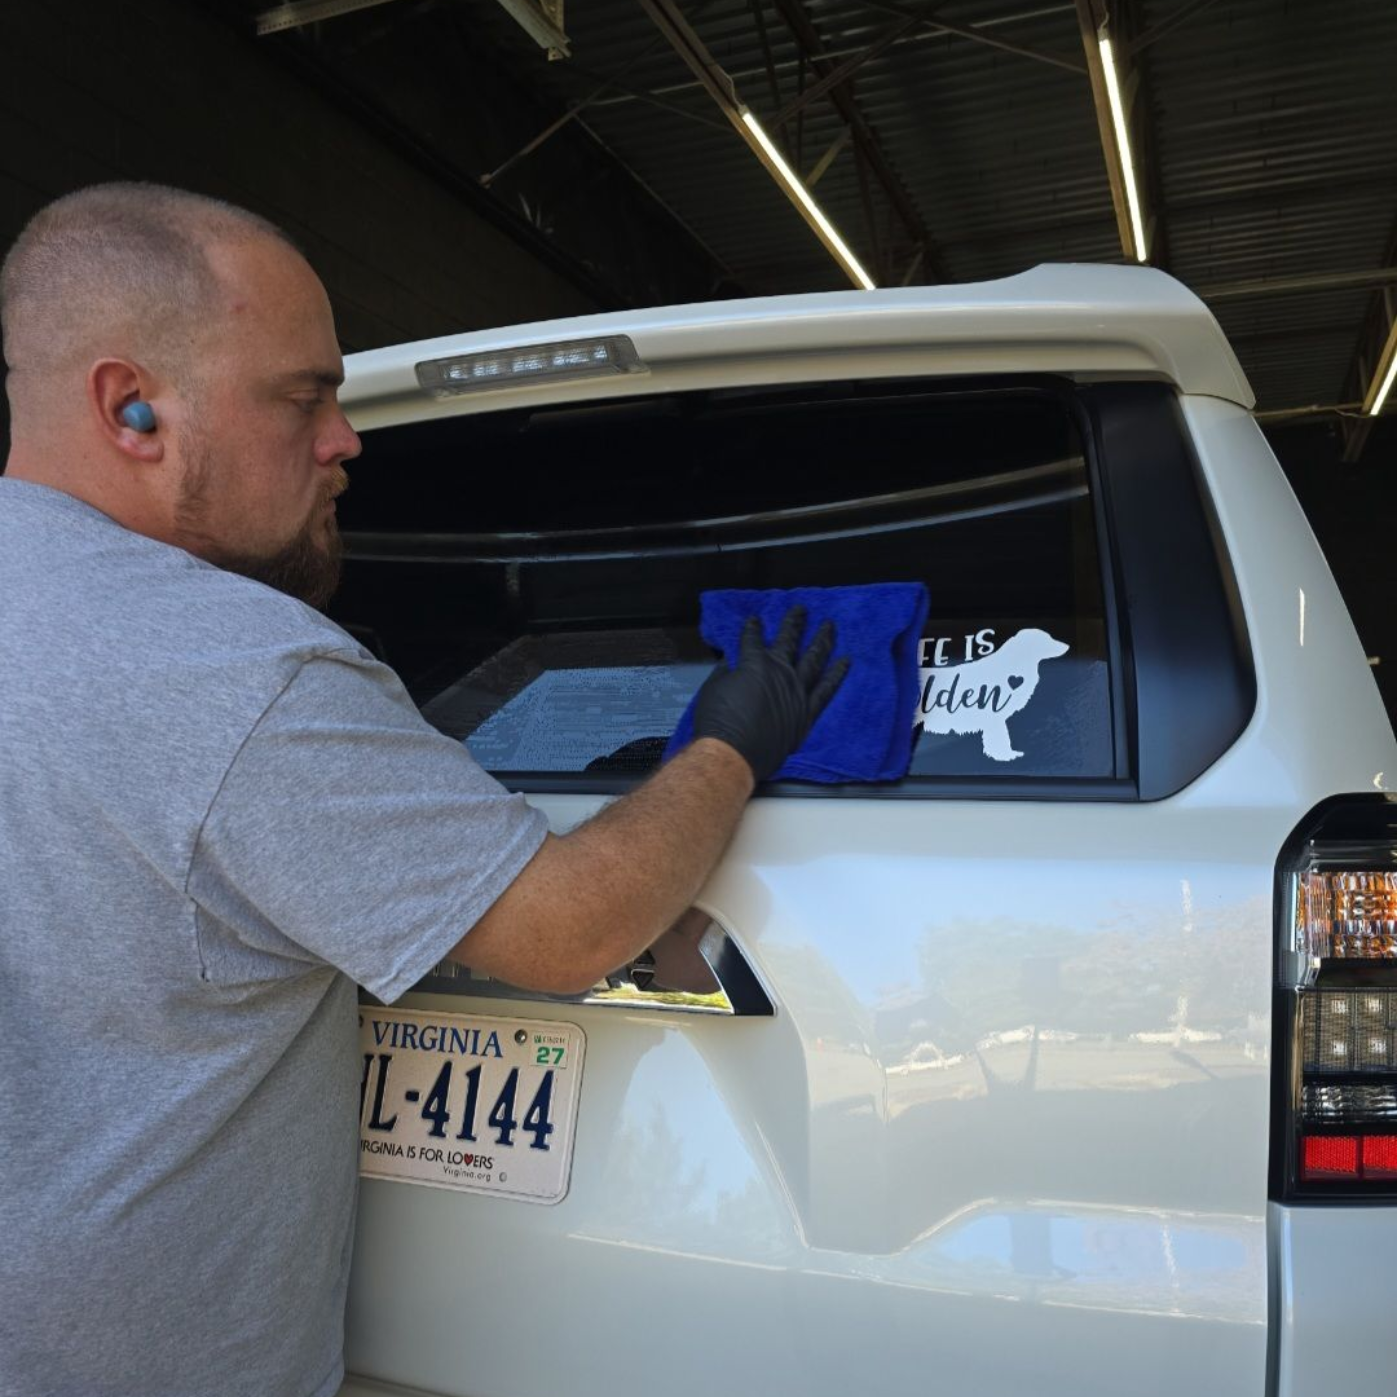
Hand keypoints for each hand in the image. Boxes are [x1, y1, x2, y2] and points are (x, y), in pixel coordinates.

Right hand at [691, 604, 849, 781]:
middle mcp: (780, 672)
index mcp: (755, 663)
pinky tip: (845, 661)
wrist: (733, 754)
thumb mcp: (713, 689)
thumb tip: (729, 664)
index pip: (754, 639)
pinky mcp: (807, 712)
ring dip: (823, 639)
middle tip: (802, 609)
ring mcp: (797, 691)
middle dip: (794, 622)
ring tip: (830, 626)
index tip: (755, 621)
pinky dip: (836, 674)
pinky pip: (826, 689)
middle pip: (790, 640)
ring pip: (815, 658)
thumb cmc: (718, 722)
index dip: (753, 628)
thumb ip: (724, 673)